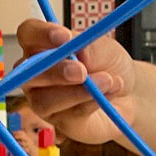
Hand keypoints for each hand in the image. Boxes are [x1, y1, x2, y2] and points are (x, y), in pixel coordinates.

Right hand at [13, 18, 135, 146]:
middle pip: (28, 72)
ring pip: (45, 100)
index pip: (28, 33)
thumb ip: (91, 48)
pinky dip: (91, 103)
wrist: (127, 93)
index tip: (65, 38)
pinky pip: (69, 115)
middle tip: (82, 71)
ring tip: (108, 82)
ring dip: (78, 92)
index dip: (41, 34)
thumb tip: (80, 51)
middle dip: (55, 71)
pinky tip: (108, 94)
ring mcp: (43, 100)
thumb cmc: (108, 66)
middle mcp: (35, 73)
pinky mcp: (60, 121)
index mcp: (42, 46)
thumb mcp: (106, 49)